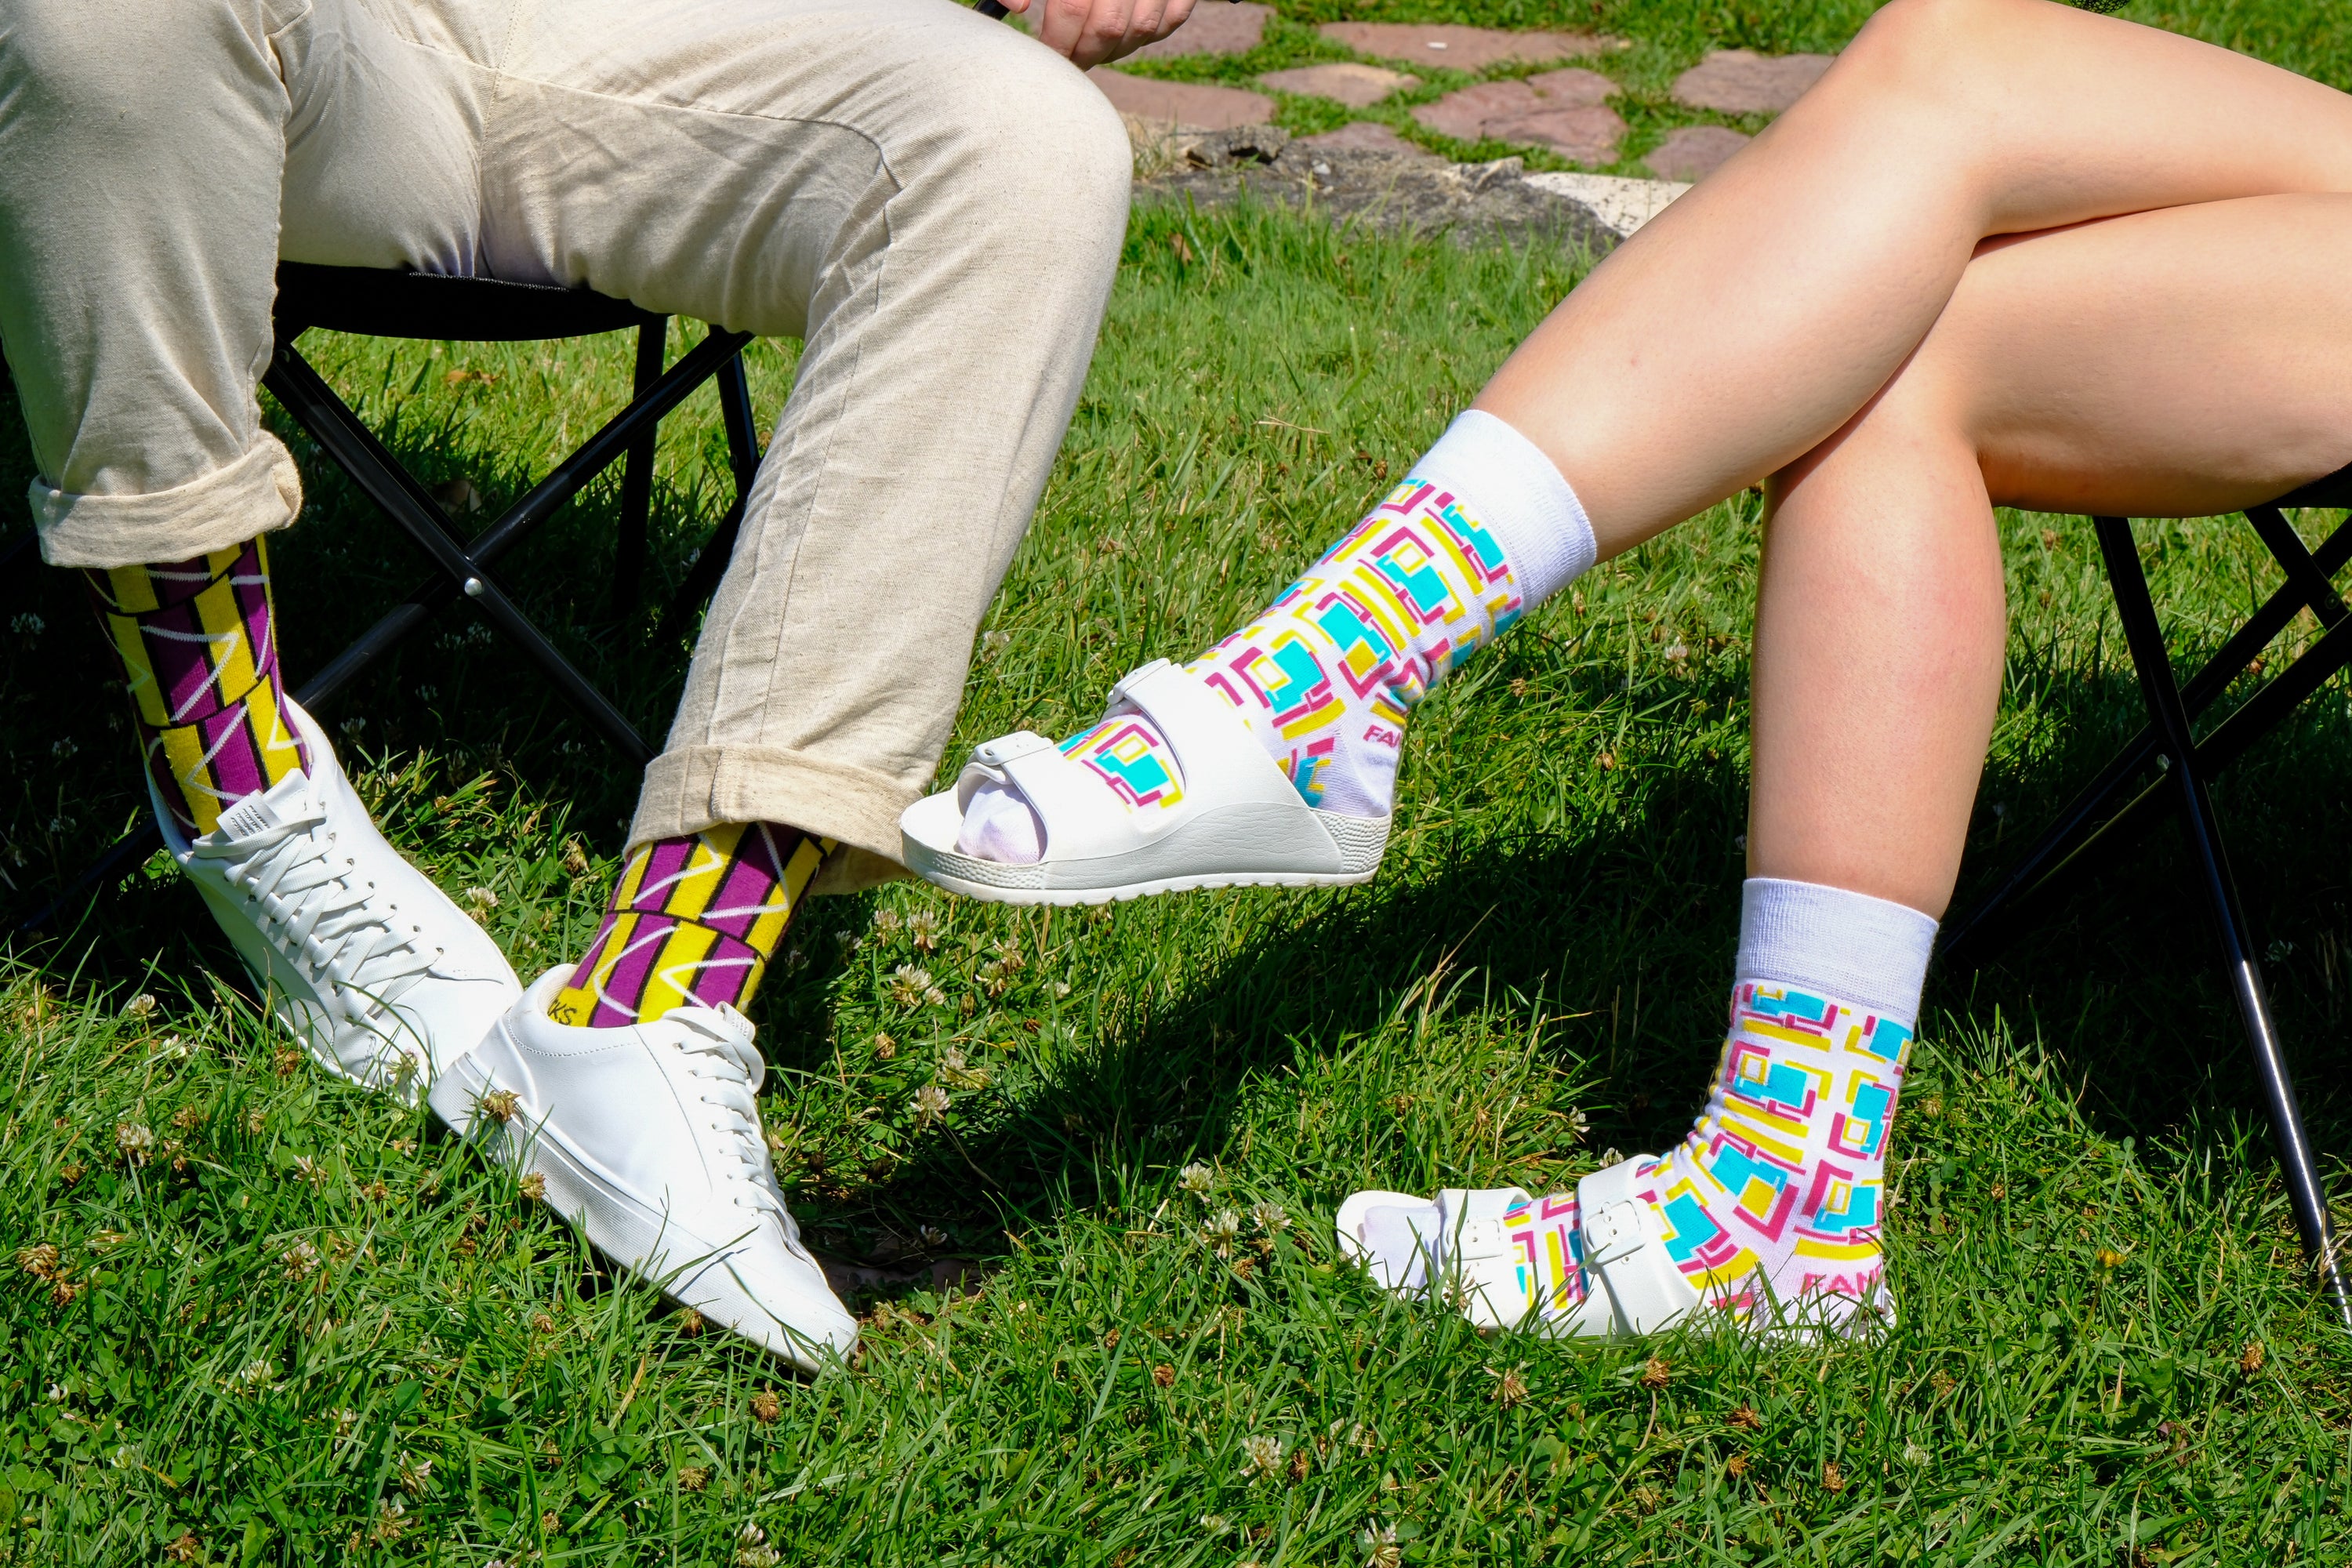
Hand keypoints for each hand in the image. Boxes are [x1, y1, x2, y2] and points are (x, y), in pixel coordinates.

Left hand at [1001, 0, 1201, 69]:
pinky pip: (1173, 19)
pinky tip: (1124, 36)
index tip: (1047, 56)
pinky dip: (1150, 33)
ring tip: (1093, 51)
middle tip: (1068, 62)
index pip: (1072, 8)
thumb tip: (1017, 8)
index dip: (1057, 41)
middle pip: (1109, 27)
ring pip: (1142, 30)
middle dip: (1084, 53)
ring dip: (1115, 50)